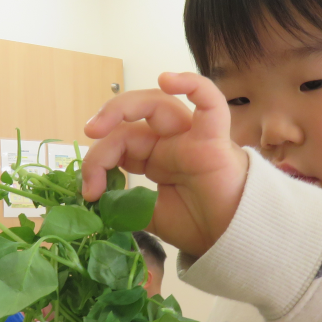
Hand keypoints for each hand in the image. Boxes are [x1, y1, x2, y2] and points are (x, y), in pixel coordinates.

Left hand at [82, 73, 247, 257]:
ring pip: (159, 104)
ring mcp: (191, 137)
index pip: (120, 144)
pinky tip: (169, 79)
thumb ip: (123, 203)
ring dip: (125, 105)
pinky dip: (193, 85)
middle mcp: (170, 143)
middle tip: (88, 134)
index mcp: (154, 158)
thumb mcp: (148, 215)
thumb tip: (94, 196)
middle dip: (106, 122)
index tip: (89, 192)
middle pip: (133, 118)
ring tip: (101, 123)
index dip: (97, 162)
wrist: (233, 242)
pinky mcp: (214, 139)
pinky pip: (210, 103)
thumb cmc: (198, 226)